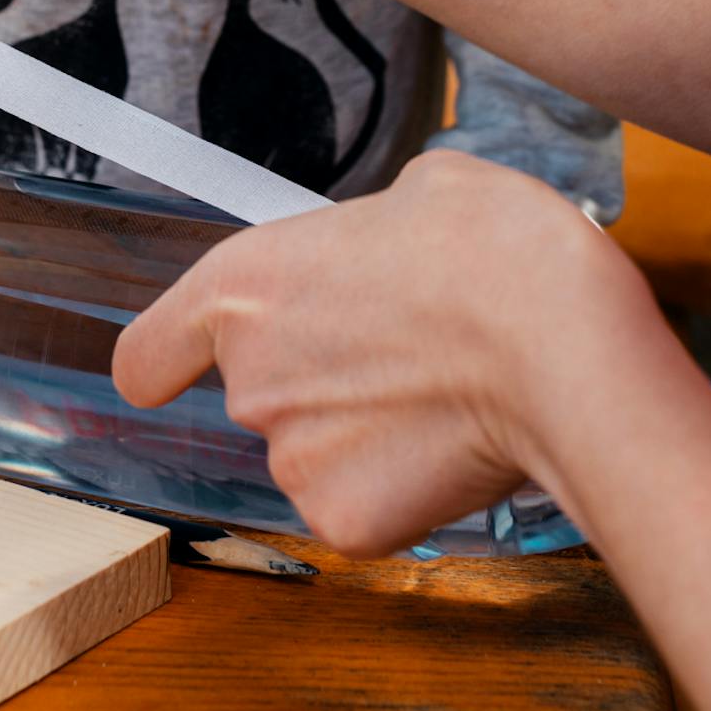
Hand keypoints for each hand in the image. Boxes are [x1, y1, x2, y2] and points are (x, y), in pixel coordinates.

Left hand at [111, 149, 669, 556]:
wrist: (561, 348)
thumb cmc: (495, 253)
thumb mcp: (428, 188)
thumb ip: (376, 224)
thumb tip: (396, 236)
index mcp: (247, 286)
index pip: (148, 352)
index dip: (168, 360)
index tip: (179, 368)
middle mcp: (251, 380)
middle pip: (265, 391)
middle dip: (324, 375)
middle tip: (405, 342)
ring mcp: (294, 459)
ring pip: (319, 448)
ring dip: (366, 428)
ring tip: (449, 384)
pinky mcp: (346, 522)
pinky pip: (365, 501)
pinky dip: (405, 481)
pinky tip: (459, 439)